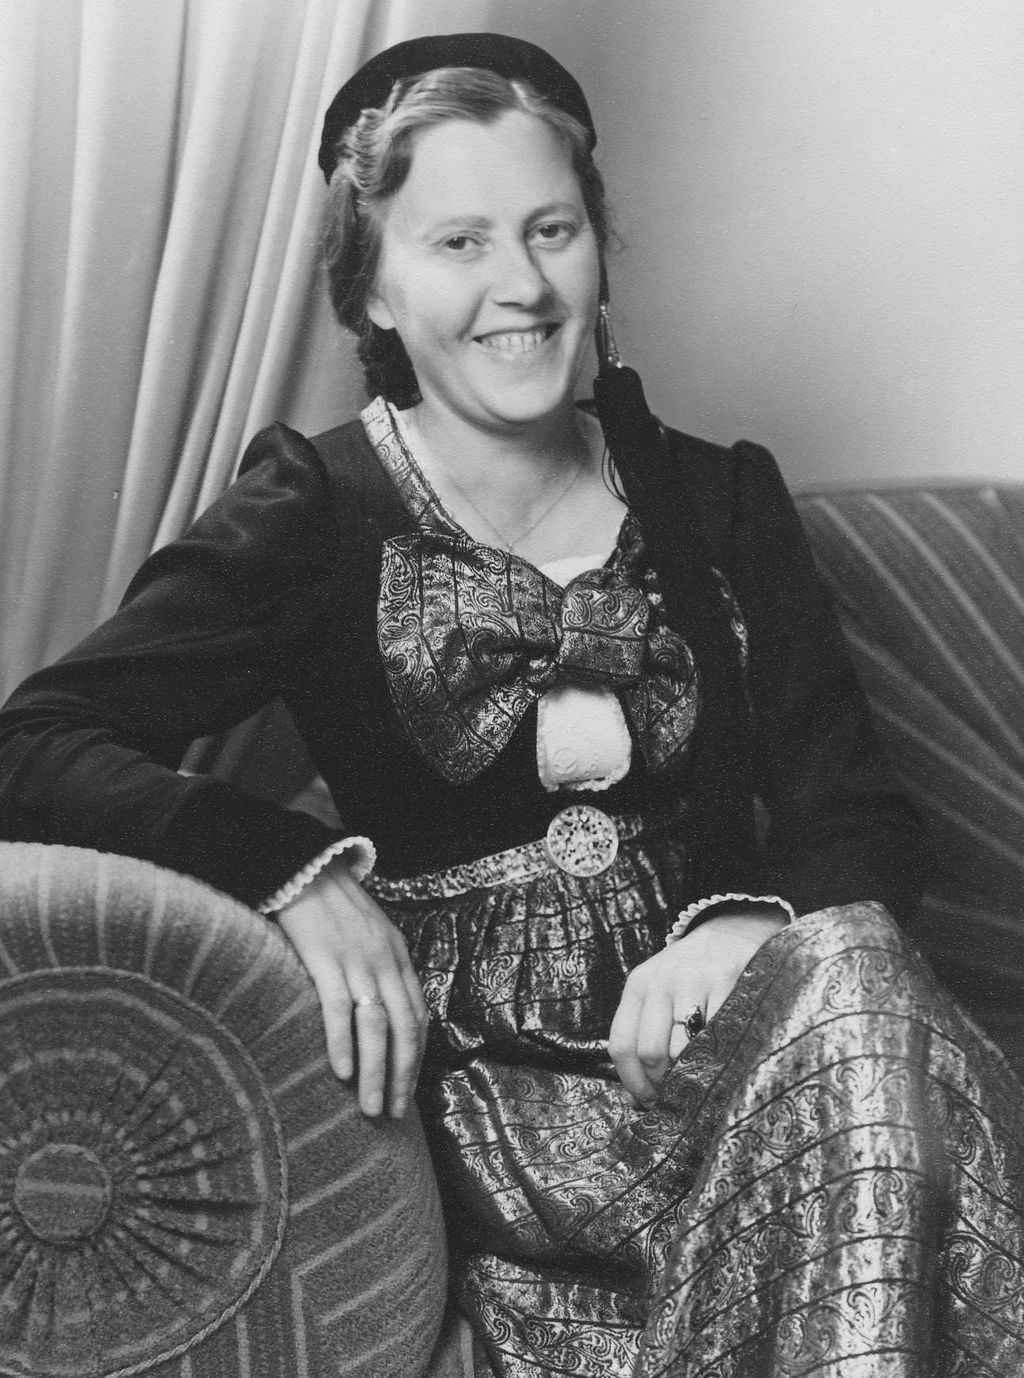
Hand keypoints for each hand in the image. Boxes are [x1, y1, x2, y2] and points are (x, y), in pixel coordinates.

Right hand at [276, 861, 427, 1118]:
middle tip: (392, 1114)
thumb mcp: (371, 934)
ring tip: (370, 1108)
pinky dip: (341, 1042)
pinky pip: (338, 1006)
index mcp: (398, 957)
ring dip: (376, 1071)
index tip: (407, 1092)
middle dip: (401, 1076)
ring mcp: (356, 959)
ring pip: (375, 1025)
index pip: (418, 1017)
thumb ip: (380, 970)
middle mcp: (384, 961)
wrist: (306, 867)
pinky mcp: (324, 957)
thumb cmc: (334, 906)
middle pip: (403, 1028)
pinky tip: (341, 1072)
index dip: (415, 1058)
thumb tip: (383, 1015)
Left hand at [608, 909, 787, 1105]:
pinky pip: (719, 1033)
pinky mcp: (728, 980)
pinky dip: (720, 1056)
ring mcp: (695, 979)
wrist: (729, 932)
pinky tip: (724, 1060)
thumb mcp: (657, 993)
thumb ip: (644, 1036)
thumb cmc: (688, 976)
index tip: (648, 1102)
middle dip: (664, 1084)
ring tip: (701, 1080)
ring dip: (692, 1075)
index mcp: (637, 986)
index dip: (633, 1083)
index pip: (622, 1044)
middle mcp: (661, 980)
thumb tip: (636, 1102)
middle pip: (652, 1051)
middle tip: (678, 1095)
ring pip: (685, 1047)